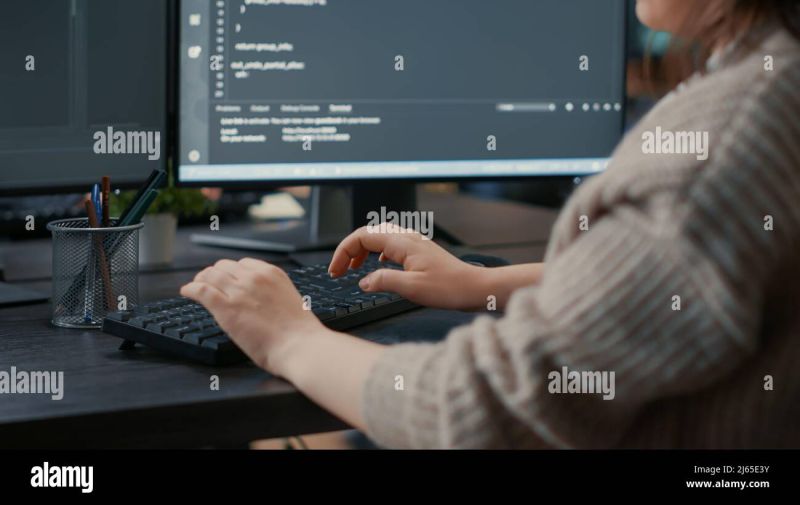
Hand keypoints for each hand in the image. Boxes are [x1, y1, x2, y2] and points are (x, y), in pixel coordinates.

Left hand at [180, 258, 331, 375]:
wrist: (299, 346)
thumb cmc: (298, 333)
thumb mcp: (288, 300)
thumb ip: (272, 294)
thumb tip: (258, 300)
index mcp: (272, 274)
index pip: (243, 264)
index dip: (231, 272)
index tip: (227, 279)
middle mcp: (254, 277)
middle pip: (224, 267)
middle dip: (214, 274)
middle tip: (207, 283)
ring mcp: (239, 291)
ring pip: (210, 275)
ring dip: (200, 279)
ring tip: (195, 286)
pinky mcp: (226, 308)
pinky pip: (201, 290)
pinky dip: (190, 289)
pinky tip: (187, 291)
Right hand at [328, 224, 489, 309]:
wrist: (475, 288)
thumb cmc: (450, 288)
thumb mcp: (412, 288)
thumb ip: (384, 281)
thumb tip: (363, 281)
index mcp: (402, 243)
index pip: (362, 237)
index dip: (343, 252)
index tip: (335, 271)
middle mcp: (407, 238)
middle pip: (368, 233)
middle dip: (349, 250)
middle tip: (339, 270)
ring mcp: (414, 243)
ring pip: (379, 237)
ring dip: (362, 249)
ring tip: (353, 267)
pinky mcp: (419, 251)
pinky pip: (391, 243)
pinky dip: (377, 252)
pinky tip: (378, 265)